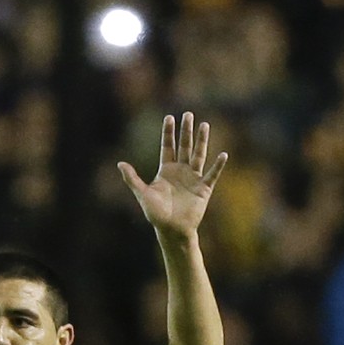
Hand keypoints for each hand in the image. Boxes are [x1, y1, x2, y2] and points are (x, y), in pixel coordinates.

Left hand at [119, 112, 227, 238]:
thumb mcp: (143, 194)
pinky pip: (211, 175)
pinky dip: (217, 166)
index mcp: (166, 170)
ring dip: (202, 140)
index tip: (169, 117)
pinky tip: (223, 155)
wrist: (172, 230)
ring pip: (198, 155)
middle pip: (184, 146)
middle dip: (186, 131)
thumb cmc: (156, 214)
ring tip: (205, 125)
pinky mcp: (203, 189)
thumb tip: (120, 163)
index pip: (168, 146)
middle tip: (188, 114)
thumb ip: (132, 179)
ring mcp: (193, 179)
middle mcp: (181, 171)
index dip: (168, 133)